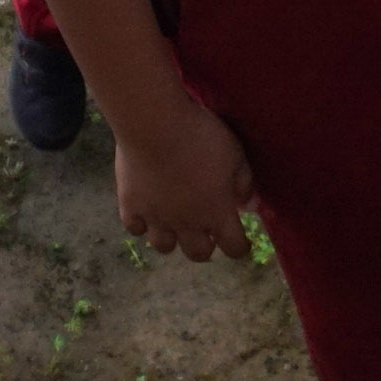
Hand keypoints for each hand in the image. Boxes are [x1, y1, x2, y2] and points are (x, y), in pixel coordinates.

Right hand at [114, 102, 255, 262]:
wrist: (154, 126)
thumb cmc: (201, 137)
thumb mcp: (235, 154)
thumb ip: (244, 183)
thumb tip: (250, 205)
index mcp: (216, 213)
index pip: (233, 247)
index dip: (239, 247)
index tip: (241, 242)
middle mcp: (187, 224)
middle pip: (197, 254)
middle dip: (205, 247)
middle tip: (206, 231)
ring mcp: (156, 218)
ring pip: (164, 246)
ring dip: (172, 239)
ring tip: (174, 223)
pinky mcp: (130, 206)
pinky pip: (134, 228)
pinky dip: (141, 224)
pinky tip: (145, 211)